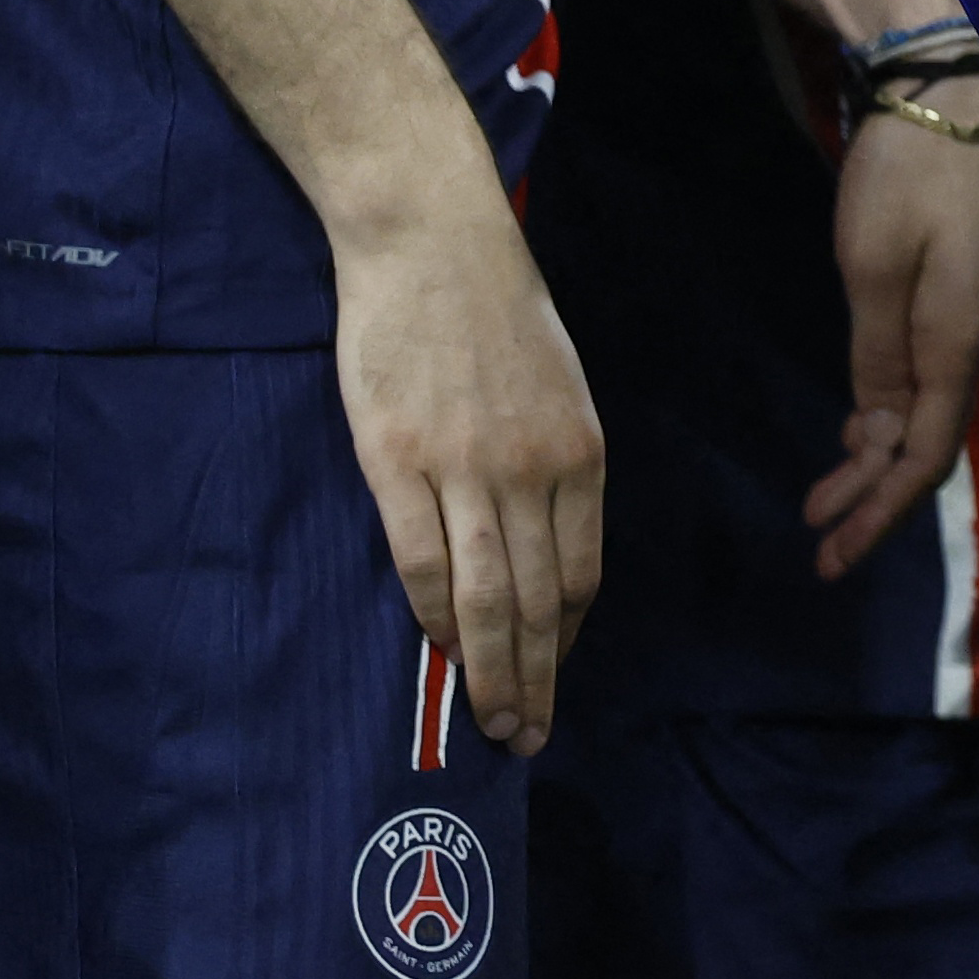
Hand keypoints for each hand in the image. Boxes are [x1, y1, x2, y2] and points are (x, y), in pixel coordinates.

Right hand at [328, 186, 604, 753]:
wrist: (431, 243)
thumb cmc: (494, 313)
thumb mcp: (555, 389)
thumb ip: (554, 464)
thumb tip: (541, 541)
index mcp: (580, 452)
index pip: (580, 574)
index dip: (565, 638)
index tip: (553, 676)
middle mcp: (534, 470)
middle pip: (539, 603)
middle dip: (536, 678)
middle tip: (528, 735)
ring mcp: (466, 469)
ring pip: (484, 600)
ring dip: (492, 671)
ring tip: (492, 722)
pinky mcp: (398, 462)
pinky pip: (421, 563)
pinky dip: (431, 620)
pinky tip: (437, 655)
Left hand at [806, 75, 978, 574]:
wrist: (950, 100)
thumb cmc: (907, 180)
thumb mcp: (874, 269)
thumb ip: (875, 354)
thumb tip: (874, 429)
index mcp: (957, 344)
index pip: (925, 453)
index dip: (880, 509)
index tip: (831, 552)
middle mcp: (969, 343)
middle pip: (928, 446)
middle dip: (875, 503)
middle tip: (821, 549)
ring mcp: (962, 319)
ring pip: (924, 417)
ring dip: (875, 465)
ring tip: (825, 504)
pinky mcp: (949, 297)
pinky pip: (922, 382)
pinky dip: (885, 419)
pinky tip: (856, 429)